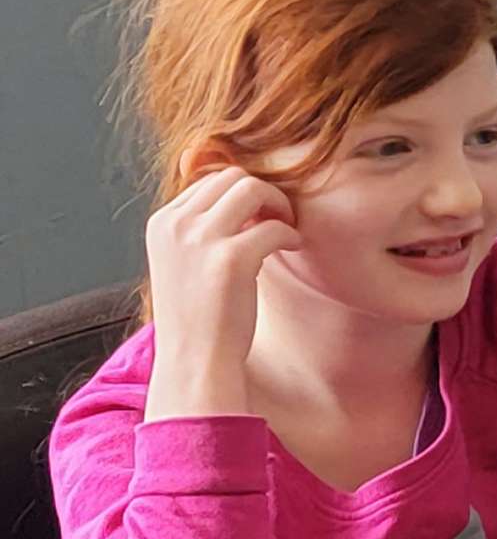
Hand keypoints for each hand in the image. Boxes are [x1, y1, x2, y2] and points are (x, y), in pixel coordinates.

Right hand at [141, 163, 298, 421]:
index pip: (206, 179)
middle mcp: (175, 224)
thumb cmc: (199, 320)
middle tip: (280, 220)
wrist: (195, 362)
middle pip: (231, 176)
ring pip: (251, 189)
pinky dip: (290, 234)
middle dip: (263, 193)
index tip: (259, 218)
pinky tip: (292, 248)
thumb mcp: (186, 265)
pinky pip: (273, 226)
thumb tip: (238, 203)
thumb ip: (201, 233)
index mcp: (161, 223)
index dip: (240, 194)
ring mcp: (200, 239)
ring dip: (278, 205)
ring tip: (286, 231)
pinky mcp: (230, 259)